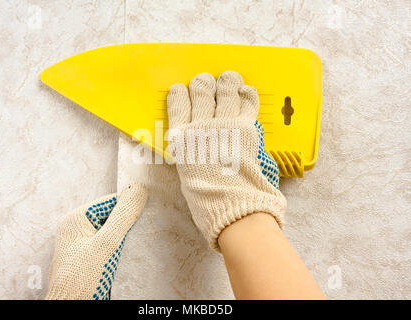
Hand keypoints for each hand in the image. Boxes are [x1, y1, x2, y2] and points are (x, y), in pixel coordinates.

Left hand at [45, 183, 146, 299]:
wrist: (72, 308)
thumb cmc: (82, 279)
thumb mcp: (107, 244)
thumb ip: (123, 216)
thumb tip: (139, 189)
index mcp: (75, 218)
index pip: (110, 201)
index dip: (129, 206)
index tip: (147, 213)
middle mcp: (77, 228)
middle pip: (112, 215)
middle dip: (128, 224)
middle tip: (142, 232)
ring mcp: (82, 243)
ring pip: (112, 231)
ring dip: (126, 237)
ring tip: (133, 246)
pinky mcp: (89, 257)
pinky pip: (109, 245)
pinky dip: (121, 248)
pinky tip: (127, 256)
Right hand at [167, 71, 285, 249]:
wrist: (232, 204)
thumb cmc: (205, 197)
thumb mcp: (186, 173)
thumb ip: (190, 152)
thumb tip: (195, 143)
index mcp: (182, 138)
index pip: (178, 105)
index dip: (180, 94)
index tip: (180, 89)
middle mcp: (201, 126)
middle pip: (201, 93)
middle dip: (202, 84)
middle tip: (204, 81)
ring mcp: (225, 124)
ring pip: (225, 92)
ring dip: (226, 83)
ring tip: (228, 79)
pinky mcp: (246, 128)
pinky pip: (247, 103)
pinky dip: (247, 95)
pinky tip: (246, 90)